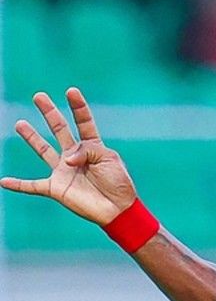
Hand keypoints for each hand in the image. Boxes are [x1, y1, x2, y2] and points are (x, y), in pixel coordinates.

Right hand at [2, 89, 137, 225]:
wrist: (118, 210)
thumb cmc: (118, 183)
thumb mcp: (109, 159)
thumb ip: (87, 151)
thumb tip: (66, 157)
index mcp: (93, 147)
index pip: (84, 122)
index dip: (78, 107)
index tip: (71, 91)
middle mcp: (75, 156)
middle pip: (59, 129)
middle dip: (49, 113)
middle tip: (39, 96)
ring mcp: (63, 171)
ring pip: (43, 150)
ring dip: (31, 137)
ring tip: (20, 124)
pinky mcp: (55, 188)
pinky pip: (32, 186)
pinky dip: (17, 184)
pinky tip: (3, 181)